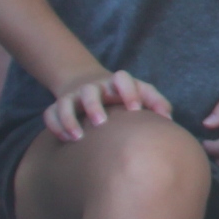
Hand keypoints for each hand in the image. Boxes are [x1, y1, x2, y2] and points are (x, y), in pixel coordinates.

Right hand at [44, 68, 172, 141]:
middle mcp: (93, 87)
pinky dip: (54, 126)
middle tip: (101, 122)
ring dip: (69, 118)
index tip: (135, 108)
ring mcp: (74, 96)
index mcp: (115, 82)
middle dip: (94, 105)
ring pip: (64, 102)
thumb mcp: (142, 93)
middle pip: (90, 91)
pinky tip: (65, 140)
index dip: (129, 90)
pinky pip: (49, 114)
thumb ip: (157, 103)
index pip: (122, 78)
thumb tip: (168, 121)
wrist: (90, 83)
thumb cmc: (123, 94)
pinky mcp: (58, 105)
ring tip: (77, 137)